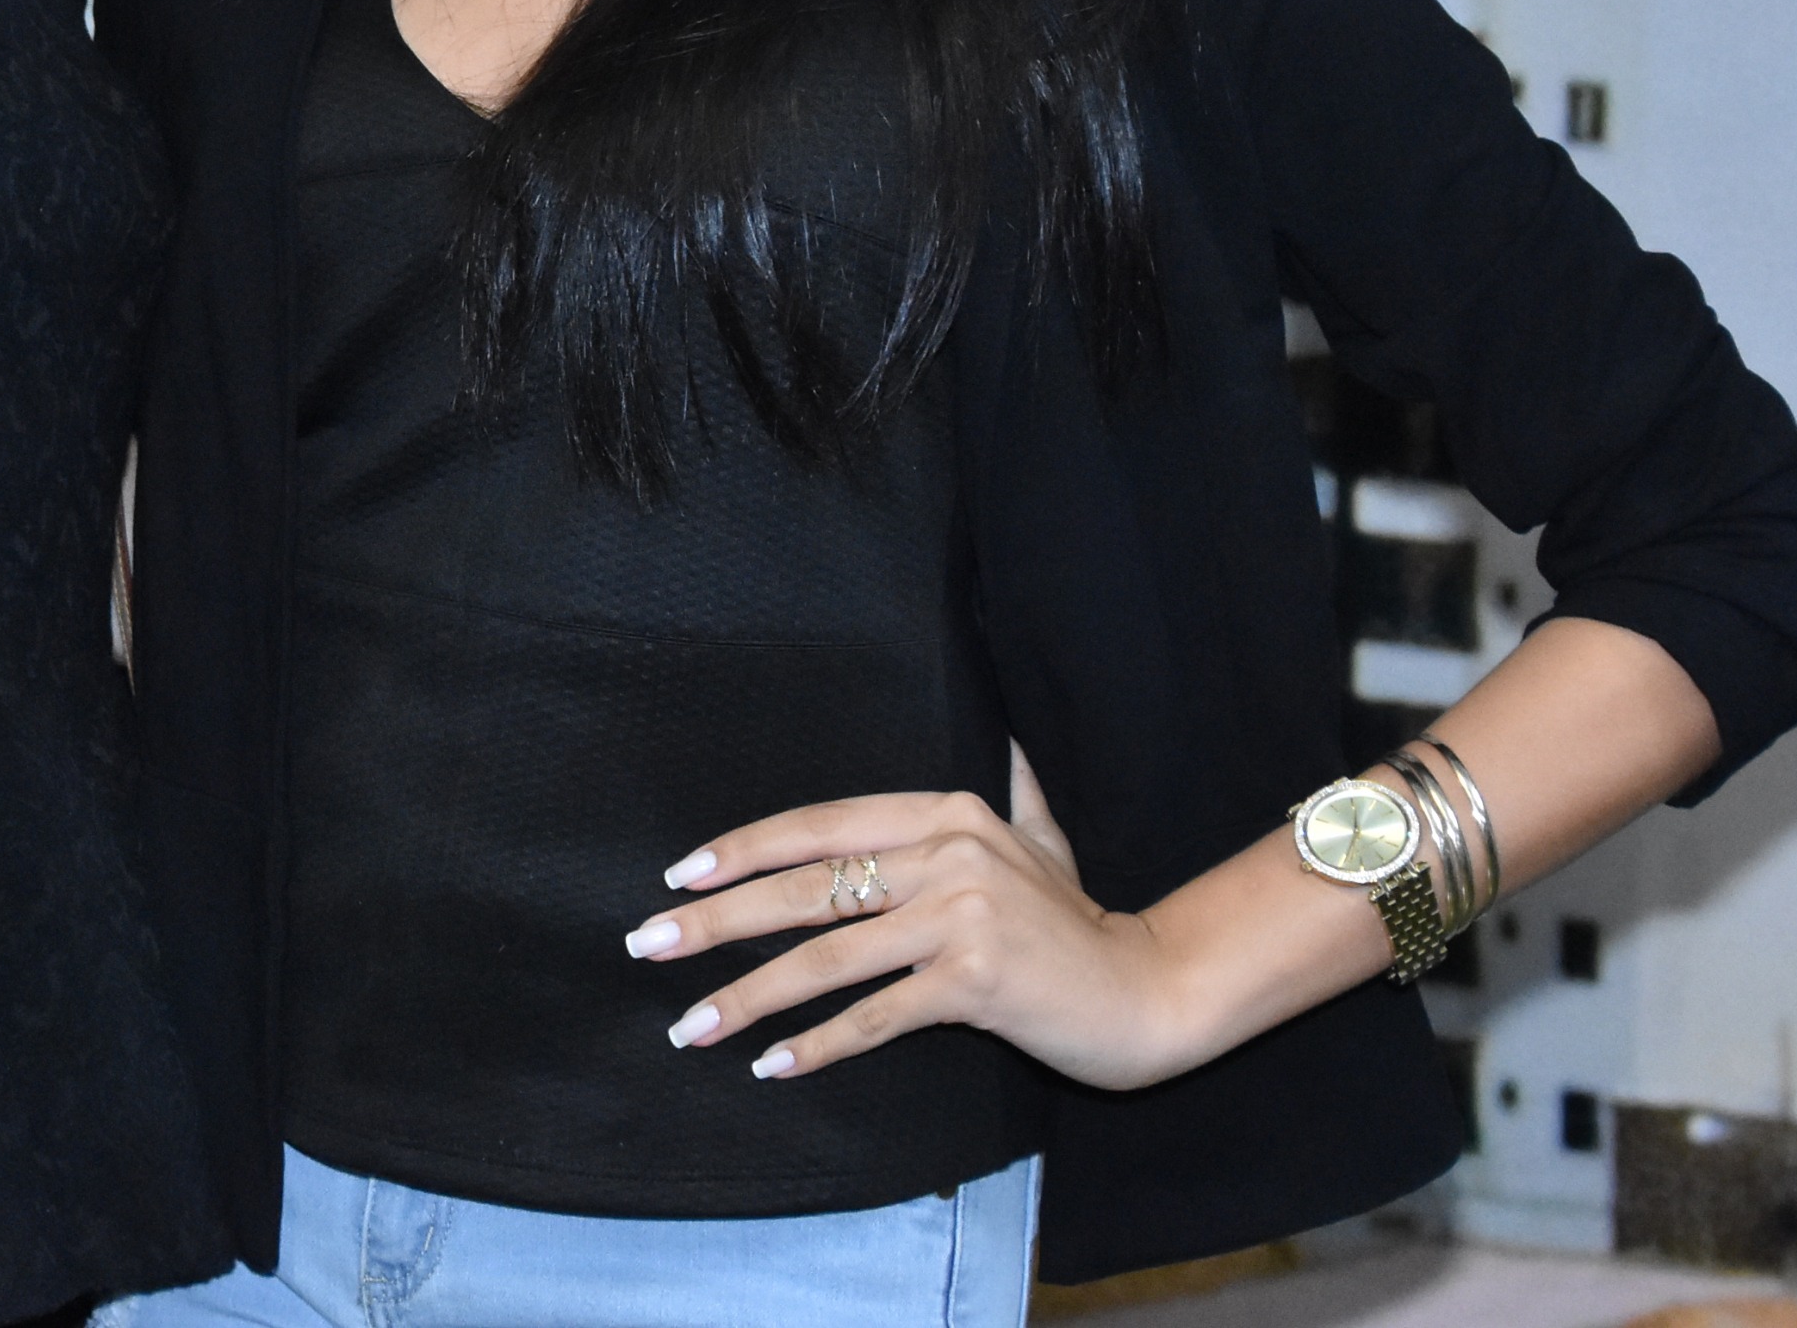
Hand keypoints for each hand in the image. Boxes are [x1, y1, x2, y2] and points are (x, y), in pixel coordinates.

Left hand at [623, 744, 1206, 1092]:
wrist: (1148, 991)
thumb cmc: (1077, 923)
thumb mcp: (1040, 838)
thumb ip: (1008, 790)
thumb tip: (1000, 732)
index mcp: (948, 812)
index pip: (820, 826)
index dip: (745, 850)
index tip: (679, 876)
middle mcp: (950, 853)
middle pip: (807, 888)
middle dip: (716, 921)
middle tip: (648, 945)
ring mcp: (963, 916)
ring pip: (829, 955)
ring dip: (750, 995)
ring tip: (691, 1024)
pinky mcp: (976, 980)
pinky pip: (876, 1014)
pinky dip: (820, 1044)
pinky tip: (773, 1065)